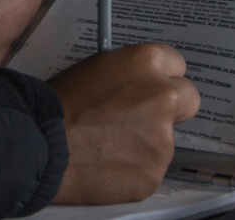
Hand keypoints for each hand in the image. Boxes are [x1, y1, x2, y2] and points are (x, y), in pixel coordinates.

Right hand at [48, 44, 200, 204]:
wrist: (45, 143)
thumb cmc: (63, 101)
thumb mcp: (98, 67)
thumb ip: (129, 73)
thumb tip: (139, 84)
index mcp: (146, 62)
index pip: (177, 64)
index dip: (163, 76)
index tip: (154, 85)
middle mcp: (162, 96)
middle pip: (188, 99)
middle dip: (172, 107)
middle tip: (144, 116)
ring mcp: (163, 138)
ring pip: (166, 137)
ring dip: (147, 140)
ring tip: (110, 143)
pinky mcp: (155, 172)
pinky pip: (151, 166)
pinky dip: (136, 166)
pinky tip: (109, 162)